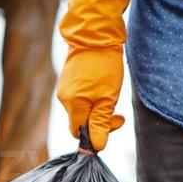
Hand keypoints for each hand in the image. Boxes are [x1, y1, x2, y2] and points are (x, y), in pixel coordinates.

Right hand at [57, 0, 131, 151]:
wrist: (96, 35)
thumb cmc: (103, 66)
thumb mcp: (108, 98)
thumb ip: (101, 124)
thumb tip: (96, 146)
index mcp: (72, 104)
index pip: (79, 133)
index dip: (96, 134)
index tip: (115, 123)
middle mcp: (63, 98)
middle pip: (81, 122)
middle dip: (100, 121)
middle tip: (119, 115)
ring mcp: (64, 88)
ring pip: (82, 110)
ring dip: (99, 109)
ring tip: (112, 96)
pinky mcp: (68, 80)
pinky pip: (81, 98)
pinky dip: (94, 99)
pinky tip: (103, 88)